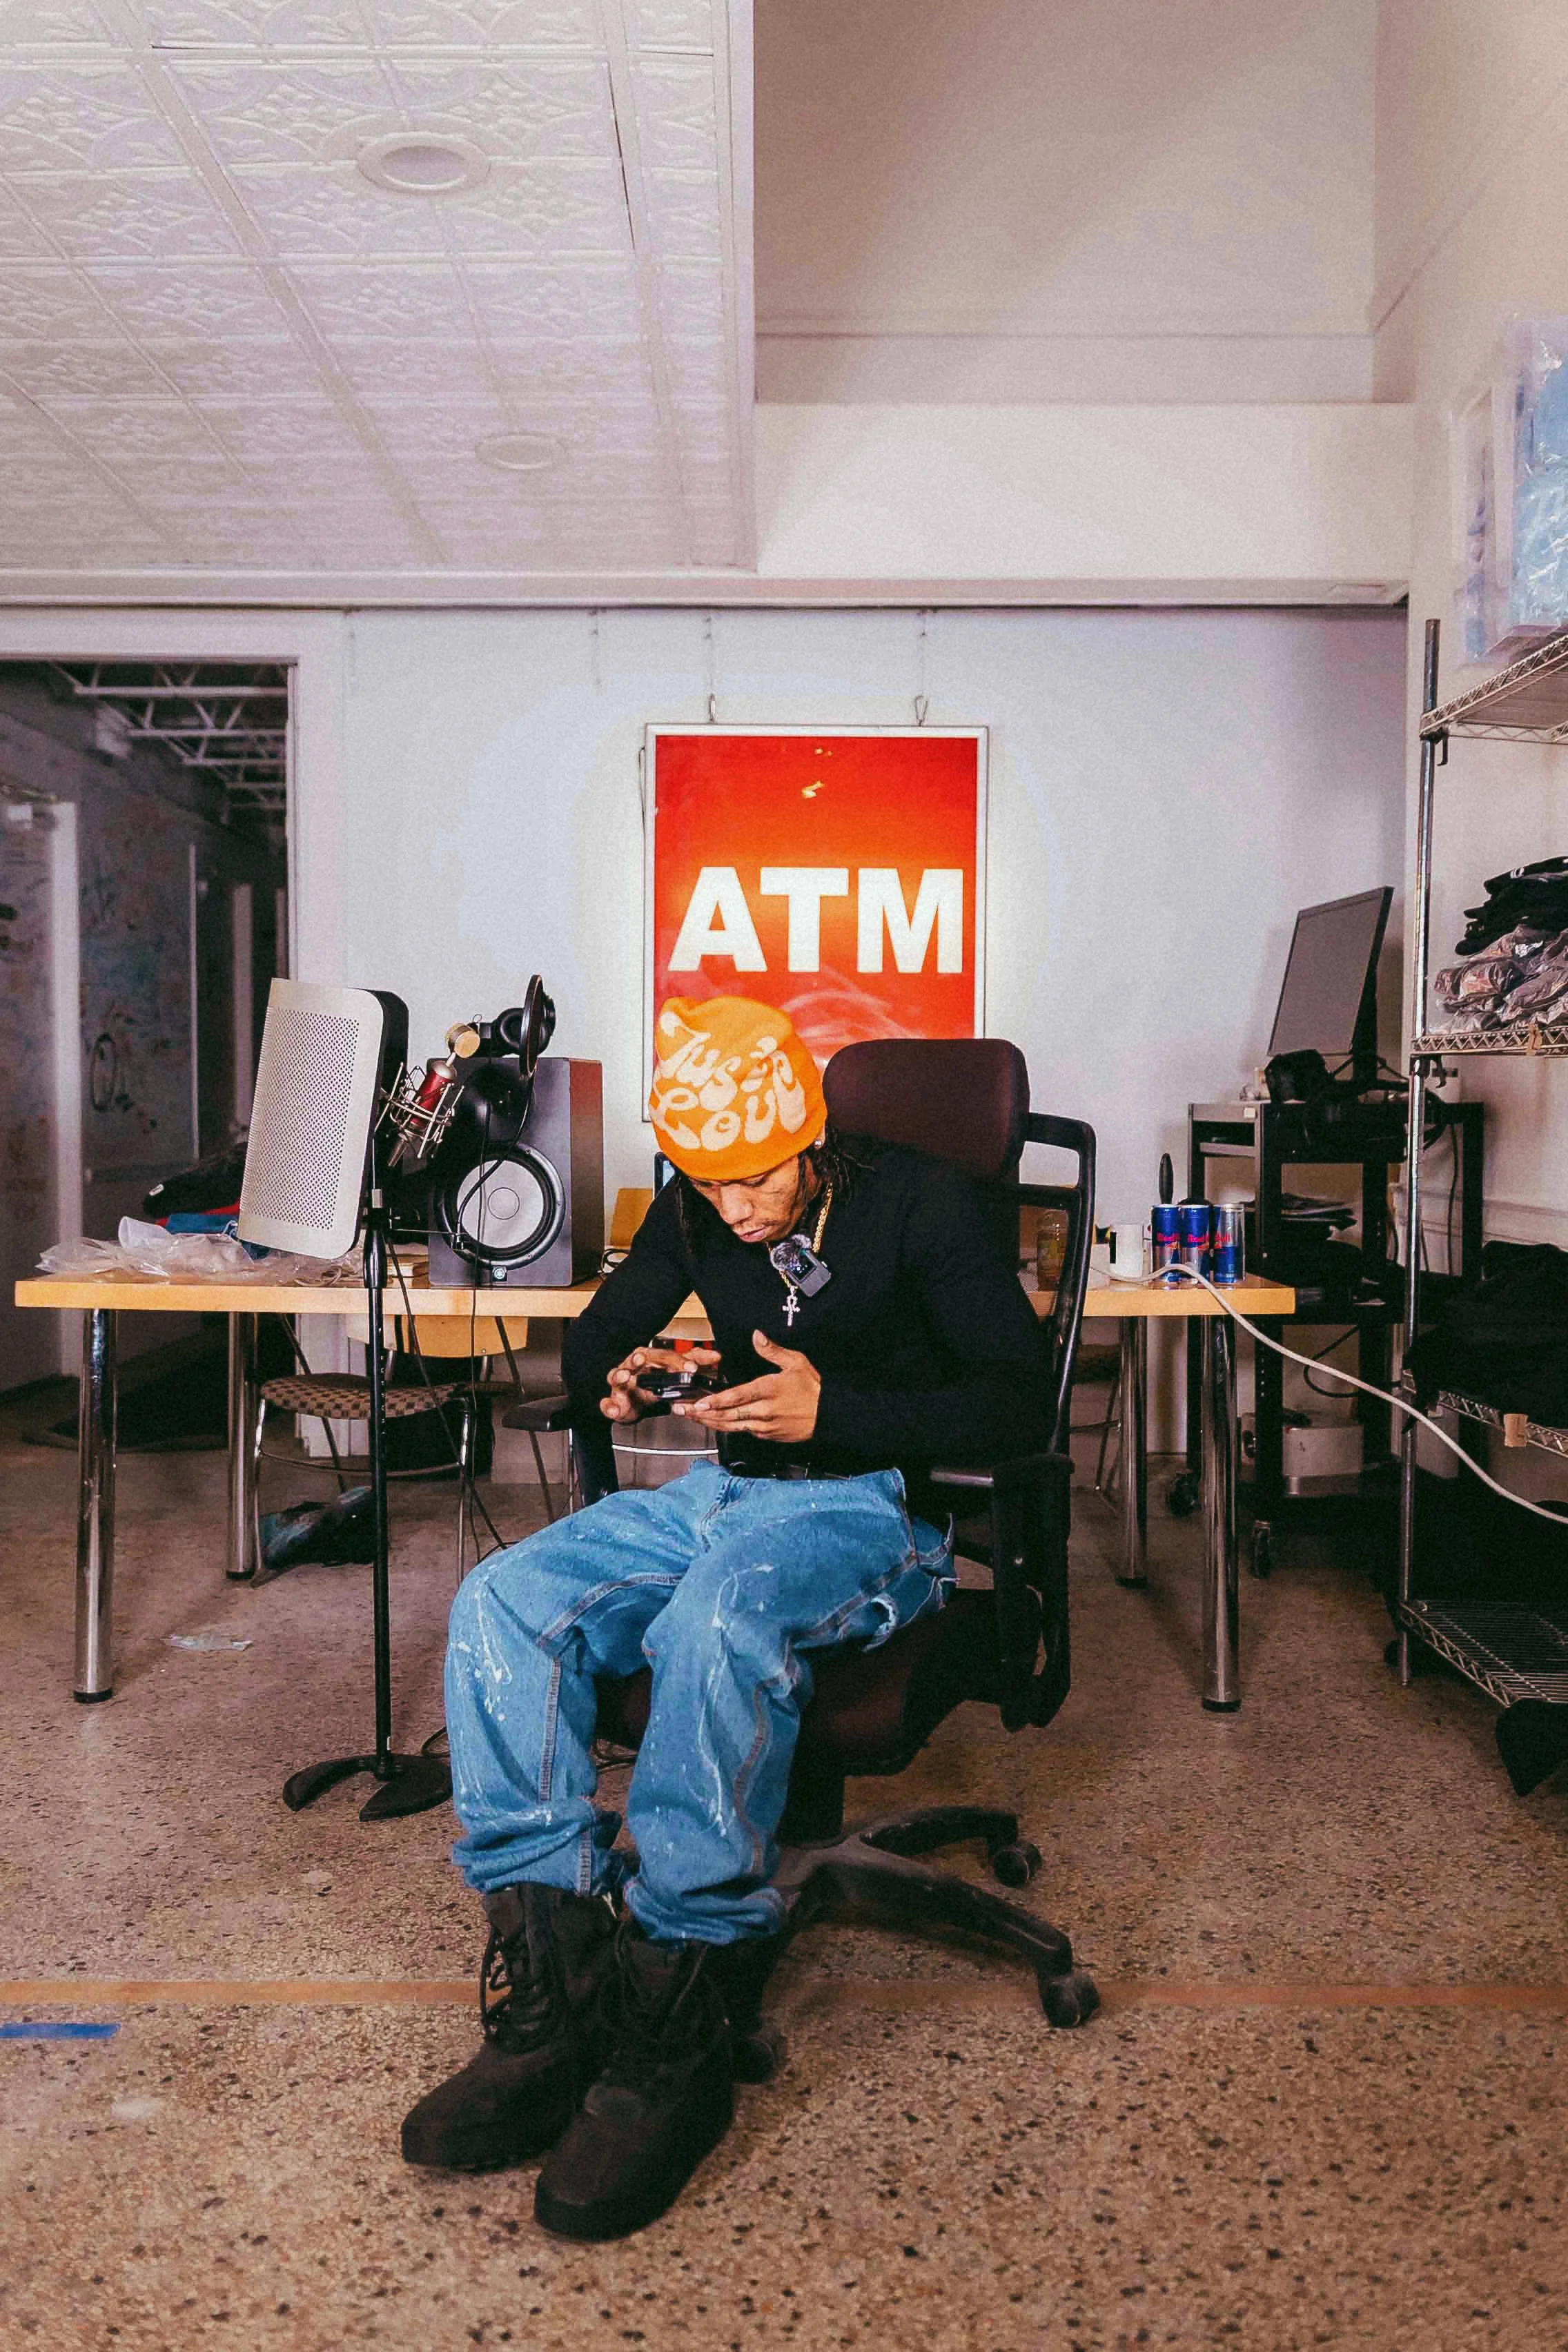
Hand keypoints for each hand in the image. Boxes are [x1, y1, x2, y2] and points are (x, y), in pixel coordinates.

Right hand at [600, 1342, 722, 1422]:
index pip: (666, 1357)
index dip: (678, 1362)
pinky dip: (609, 1406)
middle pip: (635, 1360)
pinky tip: (613, 1408)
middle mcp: (634, 1368)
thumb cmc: (652, 1382)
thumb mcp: (675, 1371)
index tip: (692, 1368)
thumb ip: (694, 1362)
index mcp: (650, 1359)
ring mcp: (622, 1385)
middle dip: (636, 1359)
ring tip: (624, 1375)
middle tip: (640, 1358)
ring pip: (617, 1376)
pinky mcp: (614, 1401)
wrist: (635, 1402)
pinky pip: (607, 1403)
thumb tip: (716, 1356)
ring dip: (620, 1375)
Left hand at [677, 1330, 821, 1445]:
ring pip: (732, 1426)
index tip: (700, 1403)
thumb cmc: (813, 1389)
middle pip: (729, 1415)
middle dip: (704, 1413)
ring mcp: (765, 1425)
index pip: (738, 1396)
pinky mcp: (768, 1435)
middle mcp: (765, 1410)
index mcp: (769, 1389)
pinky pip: (744, 1432)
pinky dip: (727, 1427)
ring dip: (711, 1422)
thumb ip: (772, 1350)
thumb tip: (757, 1336)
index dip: (717, 1401)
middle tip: (684, 1411)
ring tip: (693, 1418)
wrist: (829, 1415)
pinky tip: (716, 1423)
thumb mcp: (796, 1362)